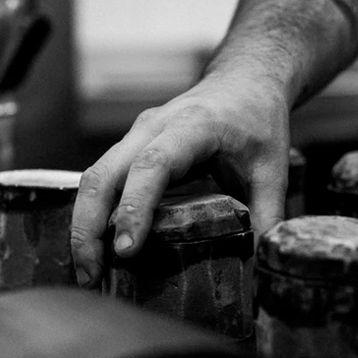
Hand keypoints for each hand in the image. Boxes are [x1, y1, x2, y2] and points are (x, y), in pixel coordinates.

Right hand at [70, 73, 290, 287]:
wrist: (244, 81)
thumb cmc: (258, 119)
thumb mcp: (273, 167)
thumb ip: (269, 215)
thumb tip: (265, 263)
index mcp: (191, 127)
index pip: (153, 165)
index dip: (135, 207)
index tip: (126, 249)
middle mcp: (152, 128)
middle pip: (103, 174)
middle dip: (88, 227)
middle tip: (91, 276)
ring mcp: (136, 137)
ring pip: (93, 178)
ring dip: (84, 225)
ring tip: (89, 274)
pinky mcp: (131, 149)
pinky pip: (102, 181)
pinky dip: (93, 215)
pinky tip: (98, 250)